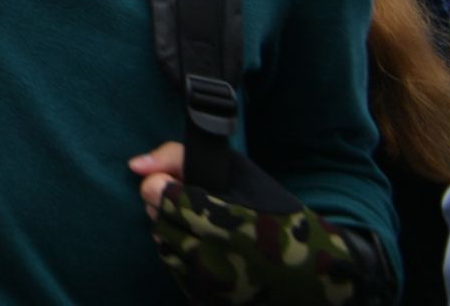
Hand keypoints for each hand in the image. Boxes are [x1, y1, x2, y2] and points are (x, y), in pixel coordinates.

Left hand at [130, 142, 376, 304]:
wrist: (315, 274)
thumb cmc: (278, 215)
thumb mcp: (238, 175)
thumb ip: (177, 158)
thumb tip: (133, 165)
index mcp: (223, 220)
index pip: (160, 195)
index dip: (164, 184)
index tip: (176, 182)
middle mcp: (211, 255)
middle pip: (156, 218)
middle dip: (167, 204)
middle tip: (193, 202)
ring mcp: (206, 282)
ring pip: (161, 242)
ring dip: (173, 227)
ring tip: (202, 223)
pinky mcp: (203, 298)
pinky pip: (172, 266)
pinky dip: (181, 252)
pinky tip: (204, 245)